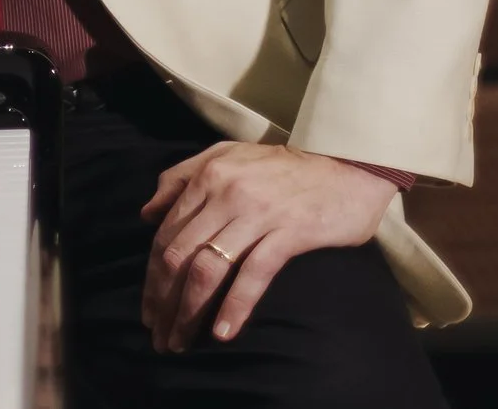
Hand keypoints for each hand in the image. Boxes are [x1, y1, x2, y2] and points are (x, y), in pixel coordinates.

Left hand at [138, 143, 397, 351]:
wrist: (350, 166)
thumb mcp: (227, 156)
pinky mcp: (289, 233)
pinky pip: (253, 274)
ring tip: (181, 342)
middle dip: (163, 301)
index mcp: (207, 176)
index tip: (148, 310)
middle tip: (159, 337)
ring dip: (188, 310)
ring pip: (208, 268)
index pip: (166, 234)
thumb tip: (148, 214)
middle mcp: (226, 194)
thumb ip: (182, 177)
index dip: (152, 277)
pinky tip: (222, 333)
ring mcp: (257, 214)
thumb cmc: (286, 166)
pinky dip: (235, 305)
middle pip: (179, 255)